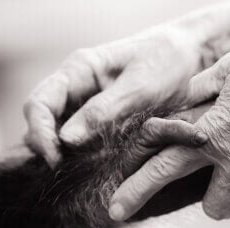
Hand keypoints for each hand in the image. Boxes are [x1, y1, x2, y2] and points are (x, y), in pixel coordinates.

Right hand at [23, 23, 216, 167]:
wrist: (190, 56)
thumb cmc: (167, 62)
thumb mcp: (139, 86)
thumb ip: (103, 110)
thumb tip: (66, 140)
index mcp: (80, 70)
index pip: (39, 103)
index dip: (40, 133)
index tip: (56, 159)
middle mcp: (78, 87)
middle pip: (45, 120)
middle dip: (48, 146)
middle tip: (66, 170)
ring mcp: (90, 102)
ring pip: (61, 131)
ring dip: (65, 152)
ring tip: (82, 171)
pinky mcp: (105, 116)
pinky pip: (84, 136)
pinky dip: (84, 152)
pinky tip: (96, 165)